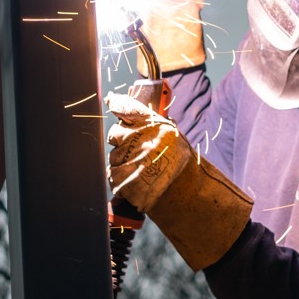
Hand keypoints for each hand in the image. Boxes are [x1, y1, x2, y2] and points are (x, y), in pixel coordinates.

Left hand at [106, 93, 253, 269]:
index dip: (119, 103)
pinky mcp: (122, 179)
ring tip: (140, 169)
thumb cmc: (183, 165)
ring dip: (121, 161)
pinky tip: (135, 179)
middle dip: (121, 140)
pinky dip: (120, 177)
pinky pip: (112, 173)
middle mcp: (140, 139)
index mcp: (154, 126)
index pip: (128, 107)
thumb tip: (135, 112)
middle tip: (134, 149)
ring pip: (113, 155)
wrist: (187, 196)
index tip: (114, 102)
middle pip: (116, 132)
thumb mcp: (173, 137)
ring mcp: (130, 160)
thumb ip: (154, 125)